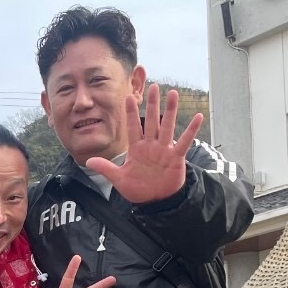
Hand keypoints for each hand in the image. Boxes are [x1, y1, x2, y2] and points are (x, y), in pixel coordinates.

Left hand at [86, 84, 201, 204]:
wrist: (155, 201)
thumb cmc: (138, 189)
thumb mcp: (119, 179)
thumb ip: (106, 168)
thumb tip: (89, 161)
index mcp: (136, 149)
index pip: (132, 127)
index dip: (130, 113)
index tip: (127, 97)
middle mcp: (151, 146)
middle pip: (151, 121)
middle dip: (152, 104)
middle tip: (154, 86)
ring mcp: (164, 150)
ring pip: (167, 126)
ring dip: (170, 110)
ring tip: (173, 93)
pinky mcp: (176, 157)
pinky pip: (184, 141)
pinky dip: (191, 130)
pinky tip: (198, 116)